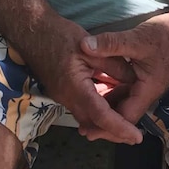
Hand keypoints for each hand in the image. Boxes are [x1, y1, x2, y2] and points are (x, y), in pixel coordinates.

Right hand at [23, 19, 142, 145]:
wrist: (31, 31)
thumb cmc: (59, 35)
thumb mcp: (91, 48)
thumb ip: (113, 65)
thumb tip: (133, 80)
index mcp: (75, 87)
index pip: (100, 116)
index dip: (120, 128)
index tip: (137, 137)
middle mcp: (67, 98)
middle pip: (93, 124)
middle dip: (114, 133)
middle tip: (134, 136)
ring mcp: (62, 97)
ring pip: (86, 119)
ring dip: (105, 124)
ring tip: (126, 125)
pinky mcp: (61, 92)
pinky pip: (81, 109)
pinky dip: (96, 112)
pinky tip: (109, 106)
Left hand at [78, 12, 168, 128]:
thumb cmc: (166, 36)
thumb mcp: (136, 38)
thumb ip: (110, 43)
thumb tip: (83, 45)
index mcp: (147, 91)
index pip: (126, 118)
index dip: (107, 126)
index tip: (87, 129)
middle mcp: (146, 93)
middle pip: (123, 113)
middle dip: (103, 120)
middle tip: (80, 123)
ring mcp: (144, 85)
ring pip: (123, 101)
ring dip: (105, 105)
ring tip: (83, 109)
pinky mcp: (141, 77)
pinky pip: (124, 90)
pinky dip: (111, 91)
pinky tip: (96, 88)